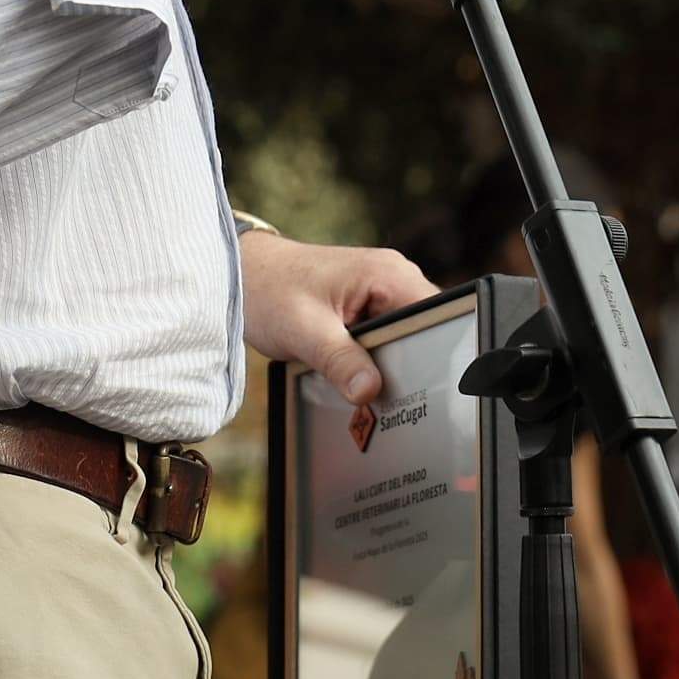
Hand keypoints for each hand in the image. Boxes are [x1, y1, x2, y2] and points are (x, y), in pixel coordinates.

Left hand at [238, 230, 435, 402]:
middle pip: (424, 331)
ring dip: (392, 366)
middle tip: (400, 403)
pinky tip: (363, 383)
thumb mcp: (305, 330)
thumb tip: (369, 392)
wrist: (242, 276)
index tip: (429, 389)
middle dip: (413, 366)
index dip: (436, 353)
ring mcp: (381, 294)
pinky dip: (375, 361)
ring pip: (405, 339)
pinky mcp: (366, 309)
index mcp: (388, 274)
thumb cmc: (270, 289)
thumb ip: (340, 360)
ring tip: (381, 398)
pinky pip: (385, 340)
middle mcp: (393, 279)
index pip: (434, 316)